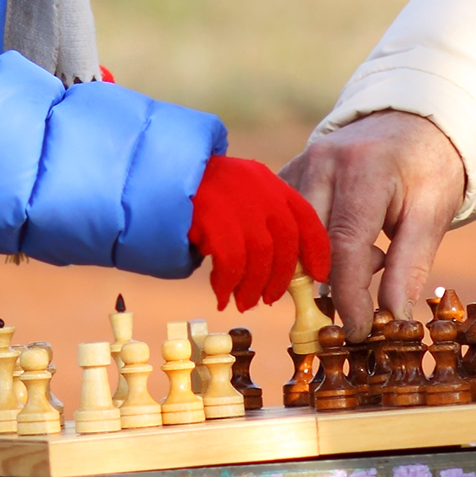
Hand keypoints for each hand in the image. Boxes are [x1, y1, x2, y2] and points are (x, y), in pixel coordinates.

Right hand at [186, 156, 330, 312]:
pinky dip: (229, 284)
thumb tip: (284, 264)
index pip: (306, 216)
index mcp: (269, 181)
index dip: (317, 250)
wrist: (154, 175)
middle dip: (282, 277)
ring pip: (260, 255)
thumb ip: (262, 221)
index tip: (321, 276)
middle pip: (285, 241)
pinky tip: (221, 295)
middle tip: (271, 298)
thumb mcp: (238, 198)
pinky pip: (231, 260)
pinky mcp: (211, 214)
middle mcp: (257, 187)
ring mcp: (235, 198)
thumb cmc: (198, 196)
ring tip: (244, 301)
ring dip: (254, 285)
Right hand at [280, 112, 466, 327]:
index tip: (360, 331)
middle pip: (307, 244)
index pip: (344, 246)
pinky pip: (286, 225)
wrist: (412, 123)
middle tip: (361, 302)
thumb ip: (409, 267)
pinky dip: (309, 249)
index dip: (348, 297)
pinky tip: (345, 246)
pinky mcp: (290, 173)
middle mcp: (323, 163)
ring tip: (367, 258)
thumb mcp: (432, 215)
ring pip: (290, 238)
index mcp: (364, 170)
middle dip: (328, 285)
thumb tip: (392, 320)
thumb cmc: (428, 170)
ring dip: (320, 266)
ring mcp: (301, 165)